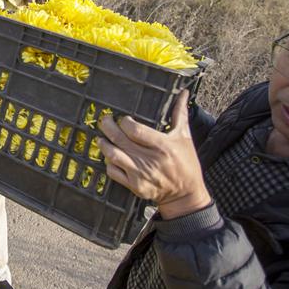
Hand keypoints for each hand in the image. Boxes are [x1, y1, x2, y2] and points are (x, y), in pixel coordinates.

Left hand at [98, 90, 211, 218]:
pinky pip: (114, 172)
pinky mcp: (135, 186)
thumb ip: (180, 114)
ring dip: (104, 145)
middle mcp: (150, 160)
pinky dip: (109, 163)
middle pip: (120, 140)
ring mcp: (141, 174)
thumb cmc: (186, 163)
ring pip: (113, 155)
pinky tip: (110, 156)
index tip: (124, 119)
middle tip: (104, 121)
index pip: (135, 130)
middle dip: (108, 127)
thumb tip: (183, 93)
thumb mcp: (184, 137)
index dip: (124, 123)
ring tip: (102, 138)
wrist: (185, 195)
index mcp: (163, 146)